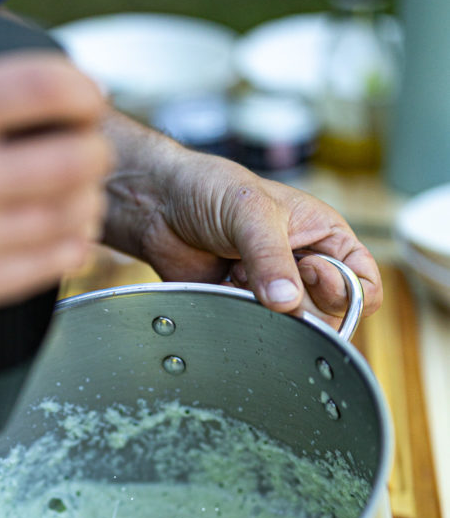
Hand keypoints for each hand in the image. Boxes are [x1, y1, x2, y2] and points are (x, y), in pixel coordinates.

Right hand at [0, 54, 113, 315]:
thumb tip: (28, 68)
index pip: (46, 91)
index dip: (82, 90)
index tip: (84, 96)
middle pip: (76, 159)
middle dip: (91, 144)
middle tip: (84, 142)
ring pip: (71, 216)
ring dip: (86, 196)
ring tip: (75, 187)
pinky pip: (50, 265)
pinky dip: (70, 242)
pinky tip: (63, 227)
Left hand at [101, 114, 381, 325]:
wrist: (155, 204)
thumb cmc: (208, 188)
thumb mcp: (249, 212)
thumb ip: (270, 257)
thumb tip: (287, 301)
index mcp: (322, 235)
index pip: (363, 279)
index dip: (348, 290)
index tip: (314, 275)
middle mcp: (302, 265)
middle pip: (328, 311)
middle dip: (299, 300)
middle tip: (267, 275)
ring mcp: (271, 289)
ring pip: (289, 324)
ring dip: (265, 308)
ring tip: (237, 273)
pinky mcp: (240, 307)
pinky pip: (252, 329)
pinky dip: (239, 316)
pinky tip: (221, 286)